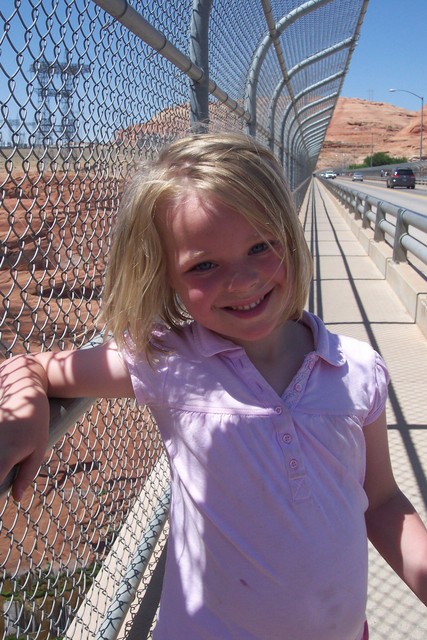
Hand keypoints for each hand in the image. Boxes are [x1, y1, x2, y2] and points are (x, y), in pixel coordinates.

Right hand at [0, 355, 49, 500]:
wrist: (24, 386)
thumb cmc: (36, 420)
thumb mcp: (39, 447)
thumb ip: (26, 474)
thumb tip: (16, 498)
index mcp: (6, 455)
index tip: (0, 501)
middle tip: (8, 466)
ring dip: (0, 458)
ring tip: (10, 449)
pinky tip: (4, 441)